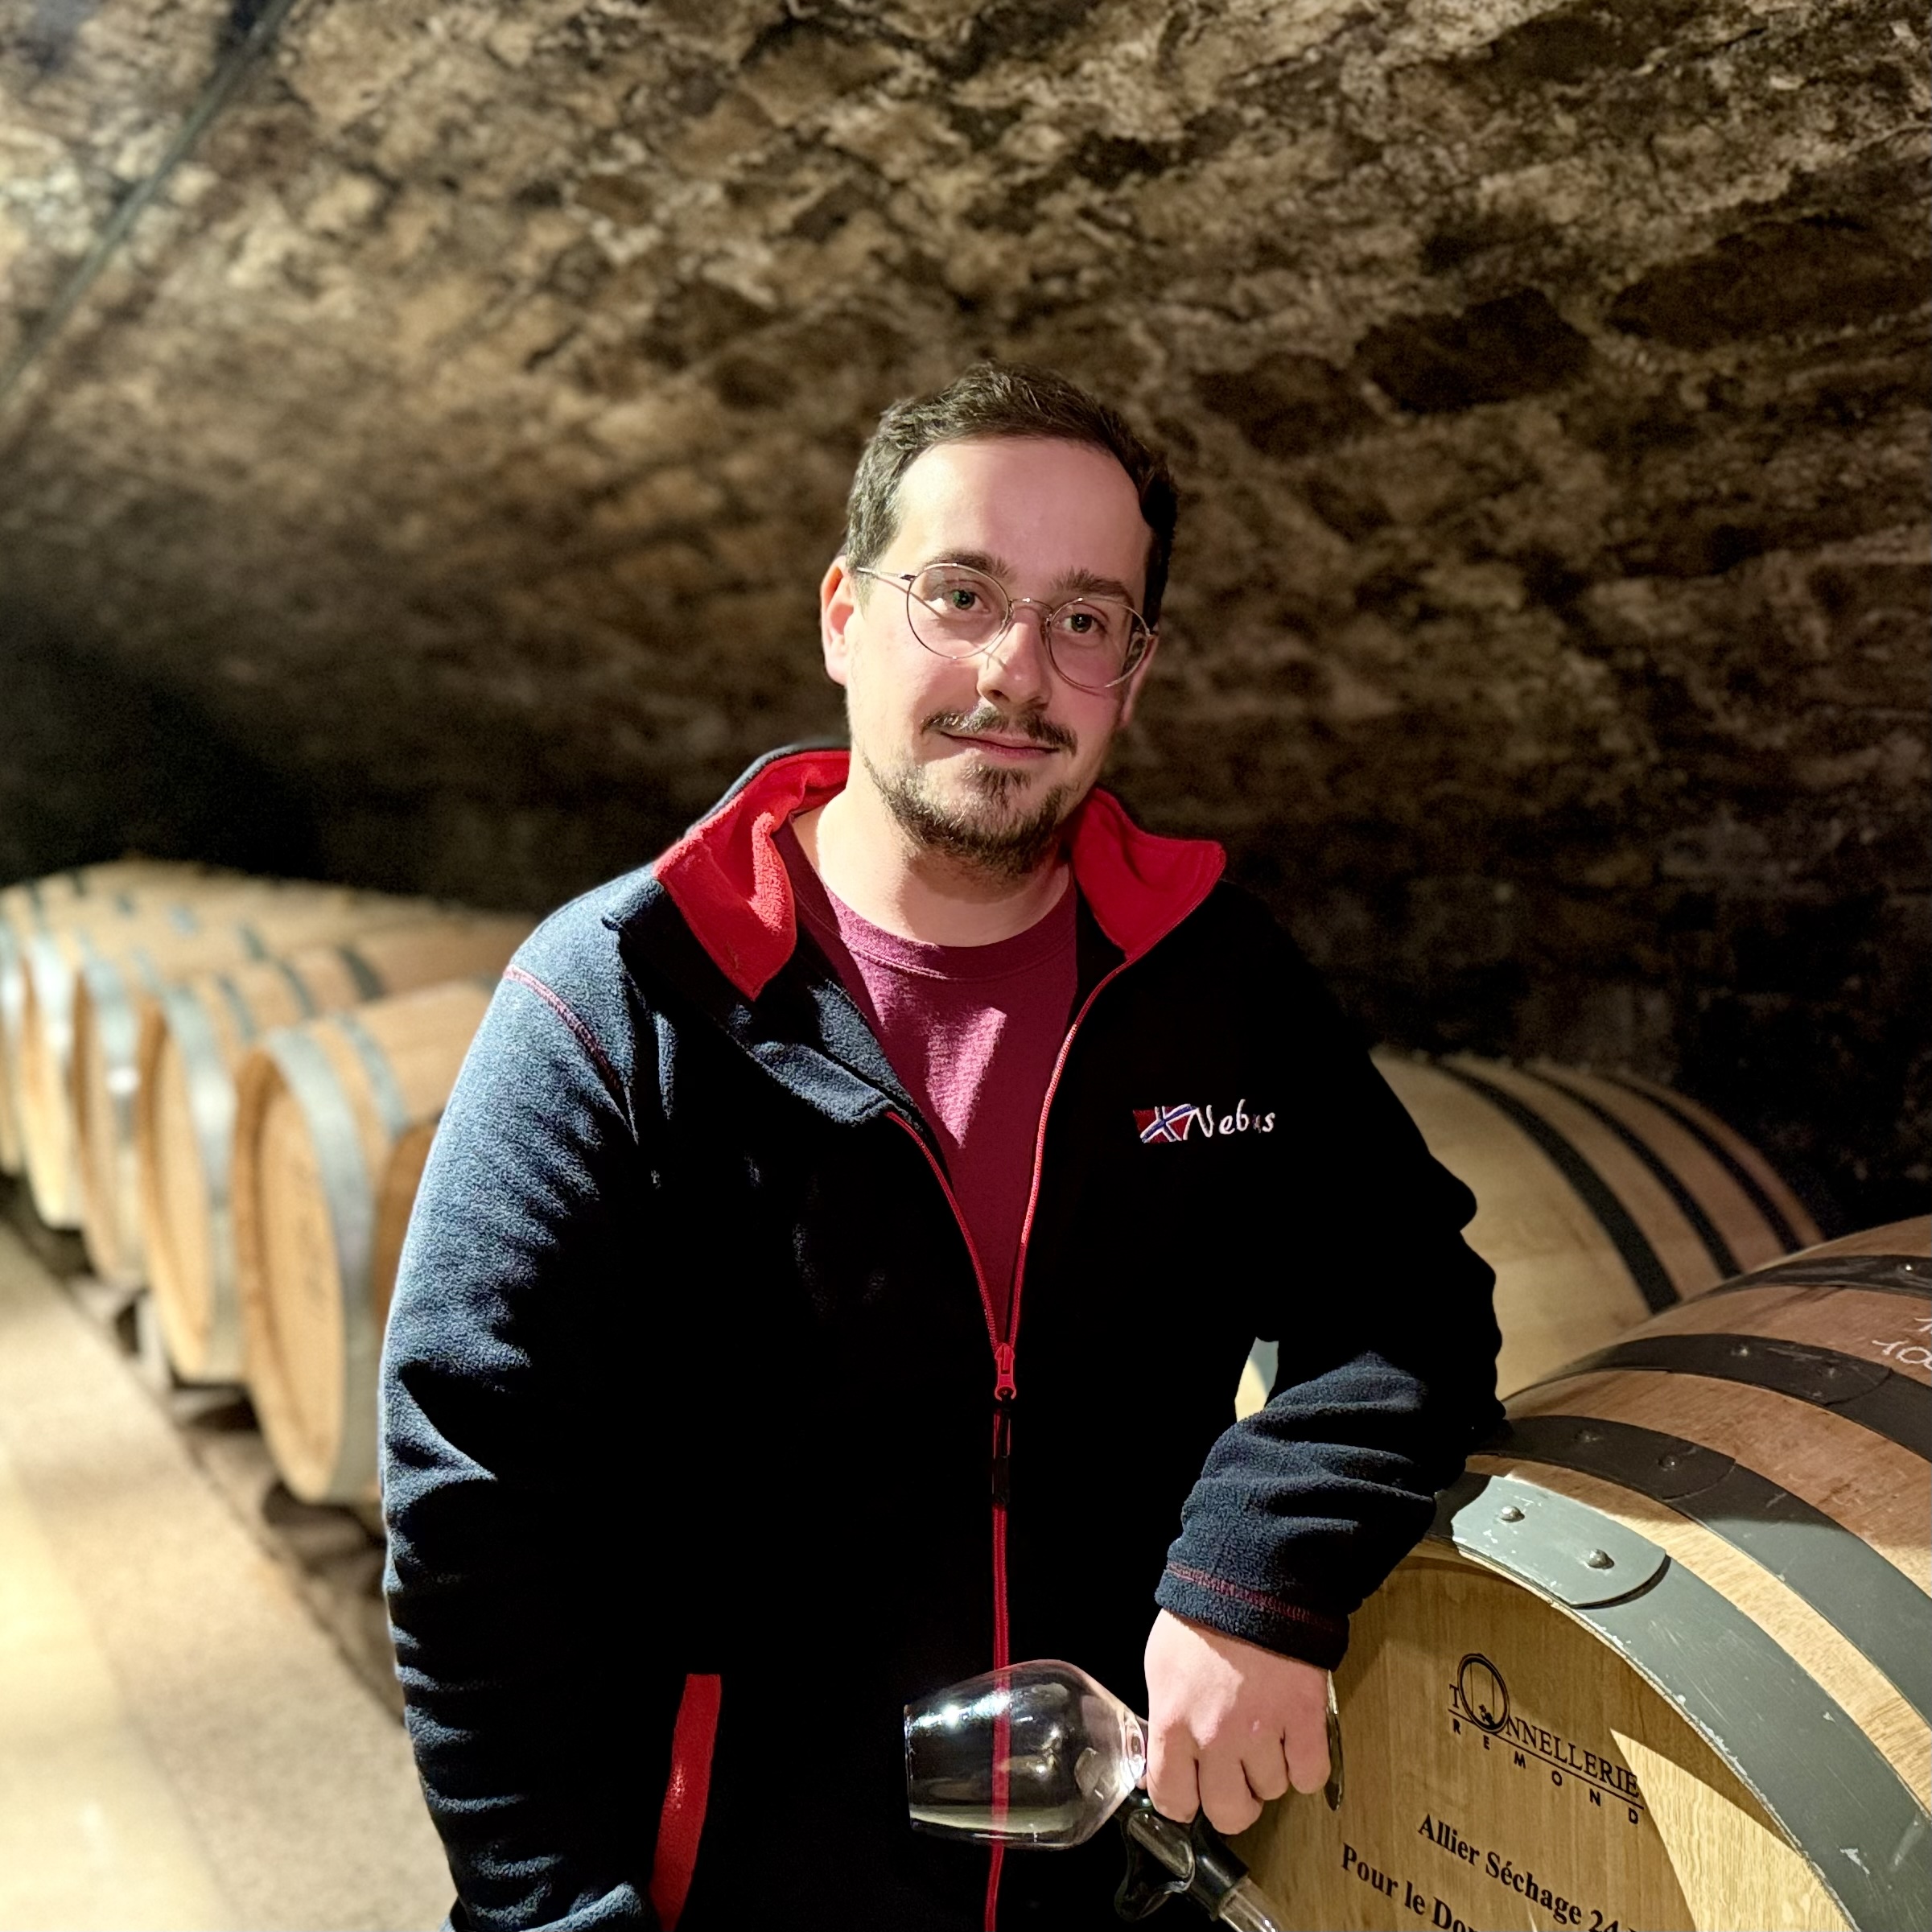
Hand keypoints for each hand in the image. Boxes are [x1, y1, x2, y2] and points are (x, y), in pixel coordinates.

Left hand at [1142, 1608, 1330, 1834]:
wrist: (1249, 1580)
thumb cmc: (1201, 1618)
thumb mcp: (1160, 1668)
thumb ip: (1162, 1721)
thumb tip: (1160, 1764)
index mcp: (1173, 1722)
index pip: (1171, 1800)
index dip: (1183, 1802)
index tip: (1191, 1794)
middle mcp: (1216, 1737)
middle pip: (1230, 1813)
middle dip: (1233, 1799)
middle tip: (1234, 1775)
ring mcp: (1263, 1731)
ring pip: (1272, 1791)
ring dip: (1270, 1770)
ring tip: (1264, 1734)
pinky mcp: (1303, 1719)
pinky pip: (1310, 1775)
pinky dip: (1305, 1763)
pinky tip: (1293, 1737)